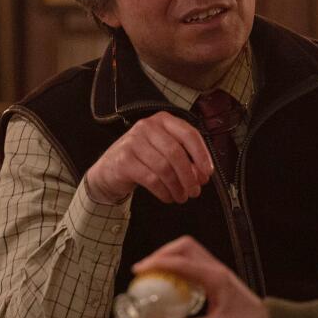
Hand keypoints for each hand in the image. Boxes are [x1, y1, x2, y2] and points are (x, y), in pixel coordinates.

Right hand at [85, 112, 214, 204]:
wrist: (109, 170)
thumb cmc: (142, 159)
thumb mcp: (164, 150)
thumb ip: (184, 157)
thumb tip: (202, 175)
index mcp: (163, 120)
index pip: (189, 133)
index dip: (201, 155)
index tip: (207, 173)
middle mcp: (147, 126)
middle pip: (176, 153)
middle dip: (189, 176)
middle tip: (195, 191)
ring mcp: (133, 142)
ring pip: (164, 168)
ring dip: (177, 187)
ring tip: (181, 197)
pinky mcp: (124, 160)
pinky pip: (151, 179)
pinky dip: (164, 191)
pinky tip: (168, 197)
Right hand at [133, 236, 269, 317]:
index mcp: (215, 278)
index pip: (181, 262)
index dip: (158, 263)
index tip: (140, 270)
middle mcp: (216, 270)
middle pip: (184, 247)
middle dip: (162, 253)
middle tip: (145, 269)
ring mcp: (218, 273)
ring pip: (189, 252)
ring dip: (170, 258)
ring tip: (154, 274)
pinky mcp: (217, 280)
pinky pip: (193, 265)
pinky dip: (178, 268)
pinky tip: (170, 284)